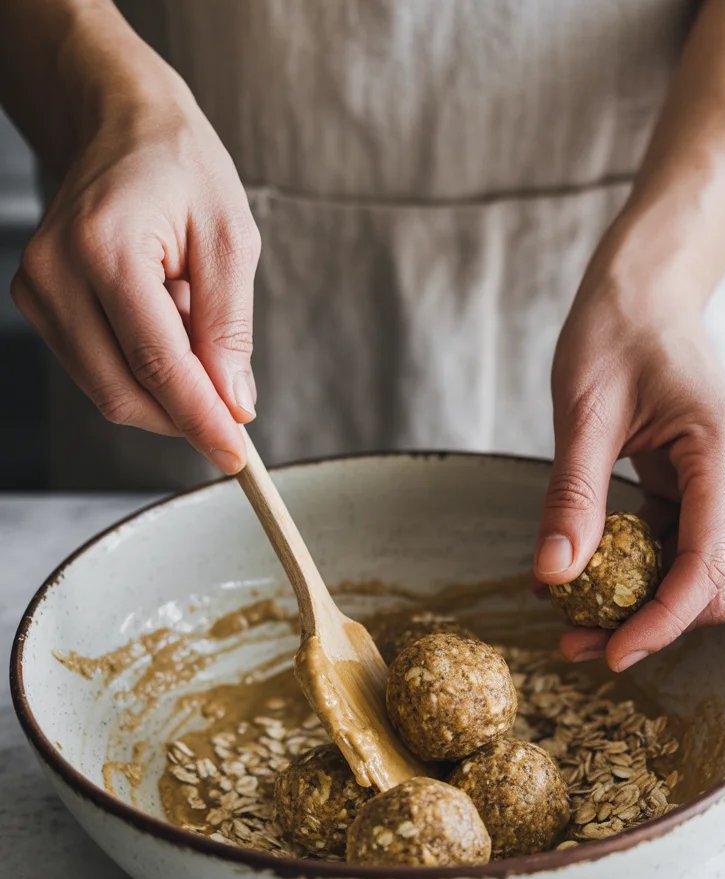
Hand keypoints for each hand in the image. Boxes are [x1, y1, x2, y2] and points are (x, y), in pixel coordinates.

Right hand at [11, 67, 258, 472]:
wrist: (123, 127)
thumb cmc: (183, 171)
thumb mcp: (231, 238)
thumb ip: (230, 328)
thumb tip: (233, 405)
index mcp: (105, 248)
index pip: (157, 365)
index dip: (200, 419)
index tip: (237, 456)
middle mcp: (55, 274)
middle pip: (124, 392)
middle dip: (183, 416)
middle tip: (232, 409)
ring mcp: (38, 292)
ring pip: (109, 391)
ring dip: (165, 389)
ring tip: (192, 325)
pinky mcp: (38, 305)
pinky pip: (99, 370)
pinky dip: (143, 370)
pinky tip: (165, 323)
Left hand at [533, 233, 724, 671]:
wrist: (645, 292)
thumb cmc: (614, 333)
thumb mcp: (582, 413)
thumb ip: (572, 497)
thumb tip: (554, 579)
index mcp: (724, 454)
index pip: (708, 566)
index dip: (661, 622)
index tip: (609, 654)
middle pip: (713, 585)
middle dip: (650, 624)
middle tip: (577, 645)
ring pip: (702, 576)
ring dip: (646, 607)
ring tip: (576, 622)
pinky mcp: (708, 488)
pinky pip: (683, 550)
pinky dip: (642, 575)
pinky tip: (591, 579)